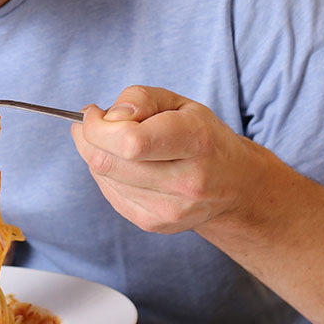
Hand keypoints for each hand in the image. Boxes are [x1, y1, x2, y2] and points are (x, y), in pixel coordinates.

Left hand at [73, 85, 258, 233]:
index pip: (131, 141)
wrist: (233, 185)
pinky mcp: (155, 224)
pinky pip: (109, 194)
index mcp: (196, 140)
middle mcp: (186, 181)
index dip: (98, 126)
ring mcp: (170, 209)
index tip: (94, 113)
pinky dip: (107, 174)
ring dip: (97, 154)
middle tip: (97, 123)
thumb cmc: (200, 135)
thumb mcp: (178, 102)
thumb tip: (106, 117)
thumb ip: (139, 98)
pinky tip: (124, 164)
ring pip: (103, 177)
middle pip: (108, 161)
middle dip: (89, 137)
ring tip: (115, 143)